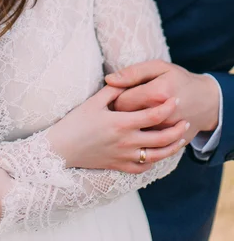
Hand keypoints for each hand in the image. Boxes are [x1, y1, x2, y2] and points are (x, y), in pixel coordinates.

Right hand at [47, 84, 186, 173]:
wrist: (61, 149)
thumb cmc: (75, 122)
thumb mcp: (94, 101)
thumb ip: (114, 90)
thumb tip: (128, 79)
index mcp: (121, 123)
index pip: (153, 115)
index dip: (167, 107)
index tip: (175, 99)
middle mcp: (126, 142)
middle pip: (161, 138)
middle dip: (177, 129)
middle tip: (185, 120)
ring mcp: (124, 157)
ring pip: (157, 155)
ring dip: (172, 147)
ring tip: (180, 138)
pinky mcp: (120, 167)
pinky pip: (144, 167)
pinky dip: (156, 160)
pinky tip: (160, 153)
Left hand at [105, 60, 219, 142]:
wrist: (206, 101)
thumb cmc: (179, 80)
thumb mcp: (159, 67)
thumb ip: (133, 72)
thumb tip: (109, 79)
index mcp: (156, 93)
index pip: (121, 101)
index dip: (115, 98)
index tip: (117, 95)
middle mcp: (162, 116)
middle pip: (126, 120)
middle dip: (119, 114)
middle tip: (122, 107)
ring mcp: (167, 134)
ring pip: (135, 136)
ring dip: (129, 129)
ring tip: (130, 118)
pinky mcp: (171, 145)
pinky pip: (148, 147)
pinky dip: (142, 141)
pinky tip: (141, 131)